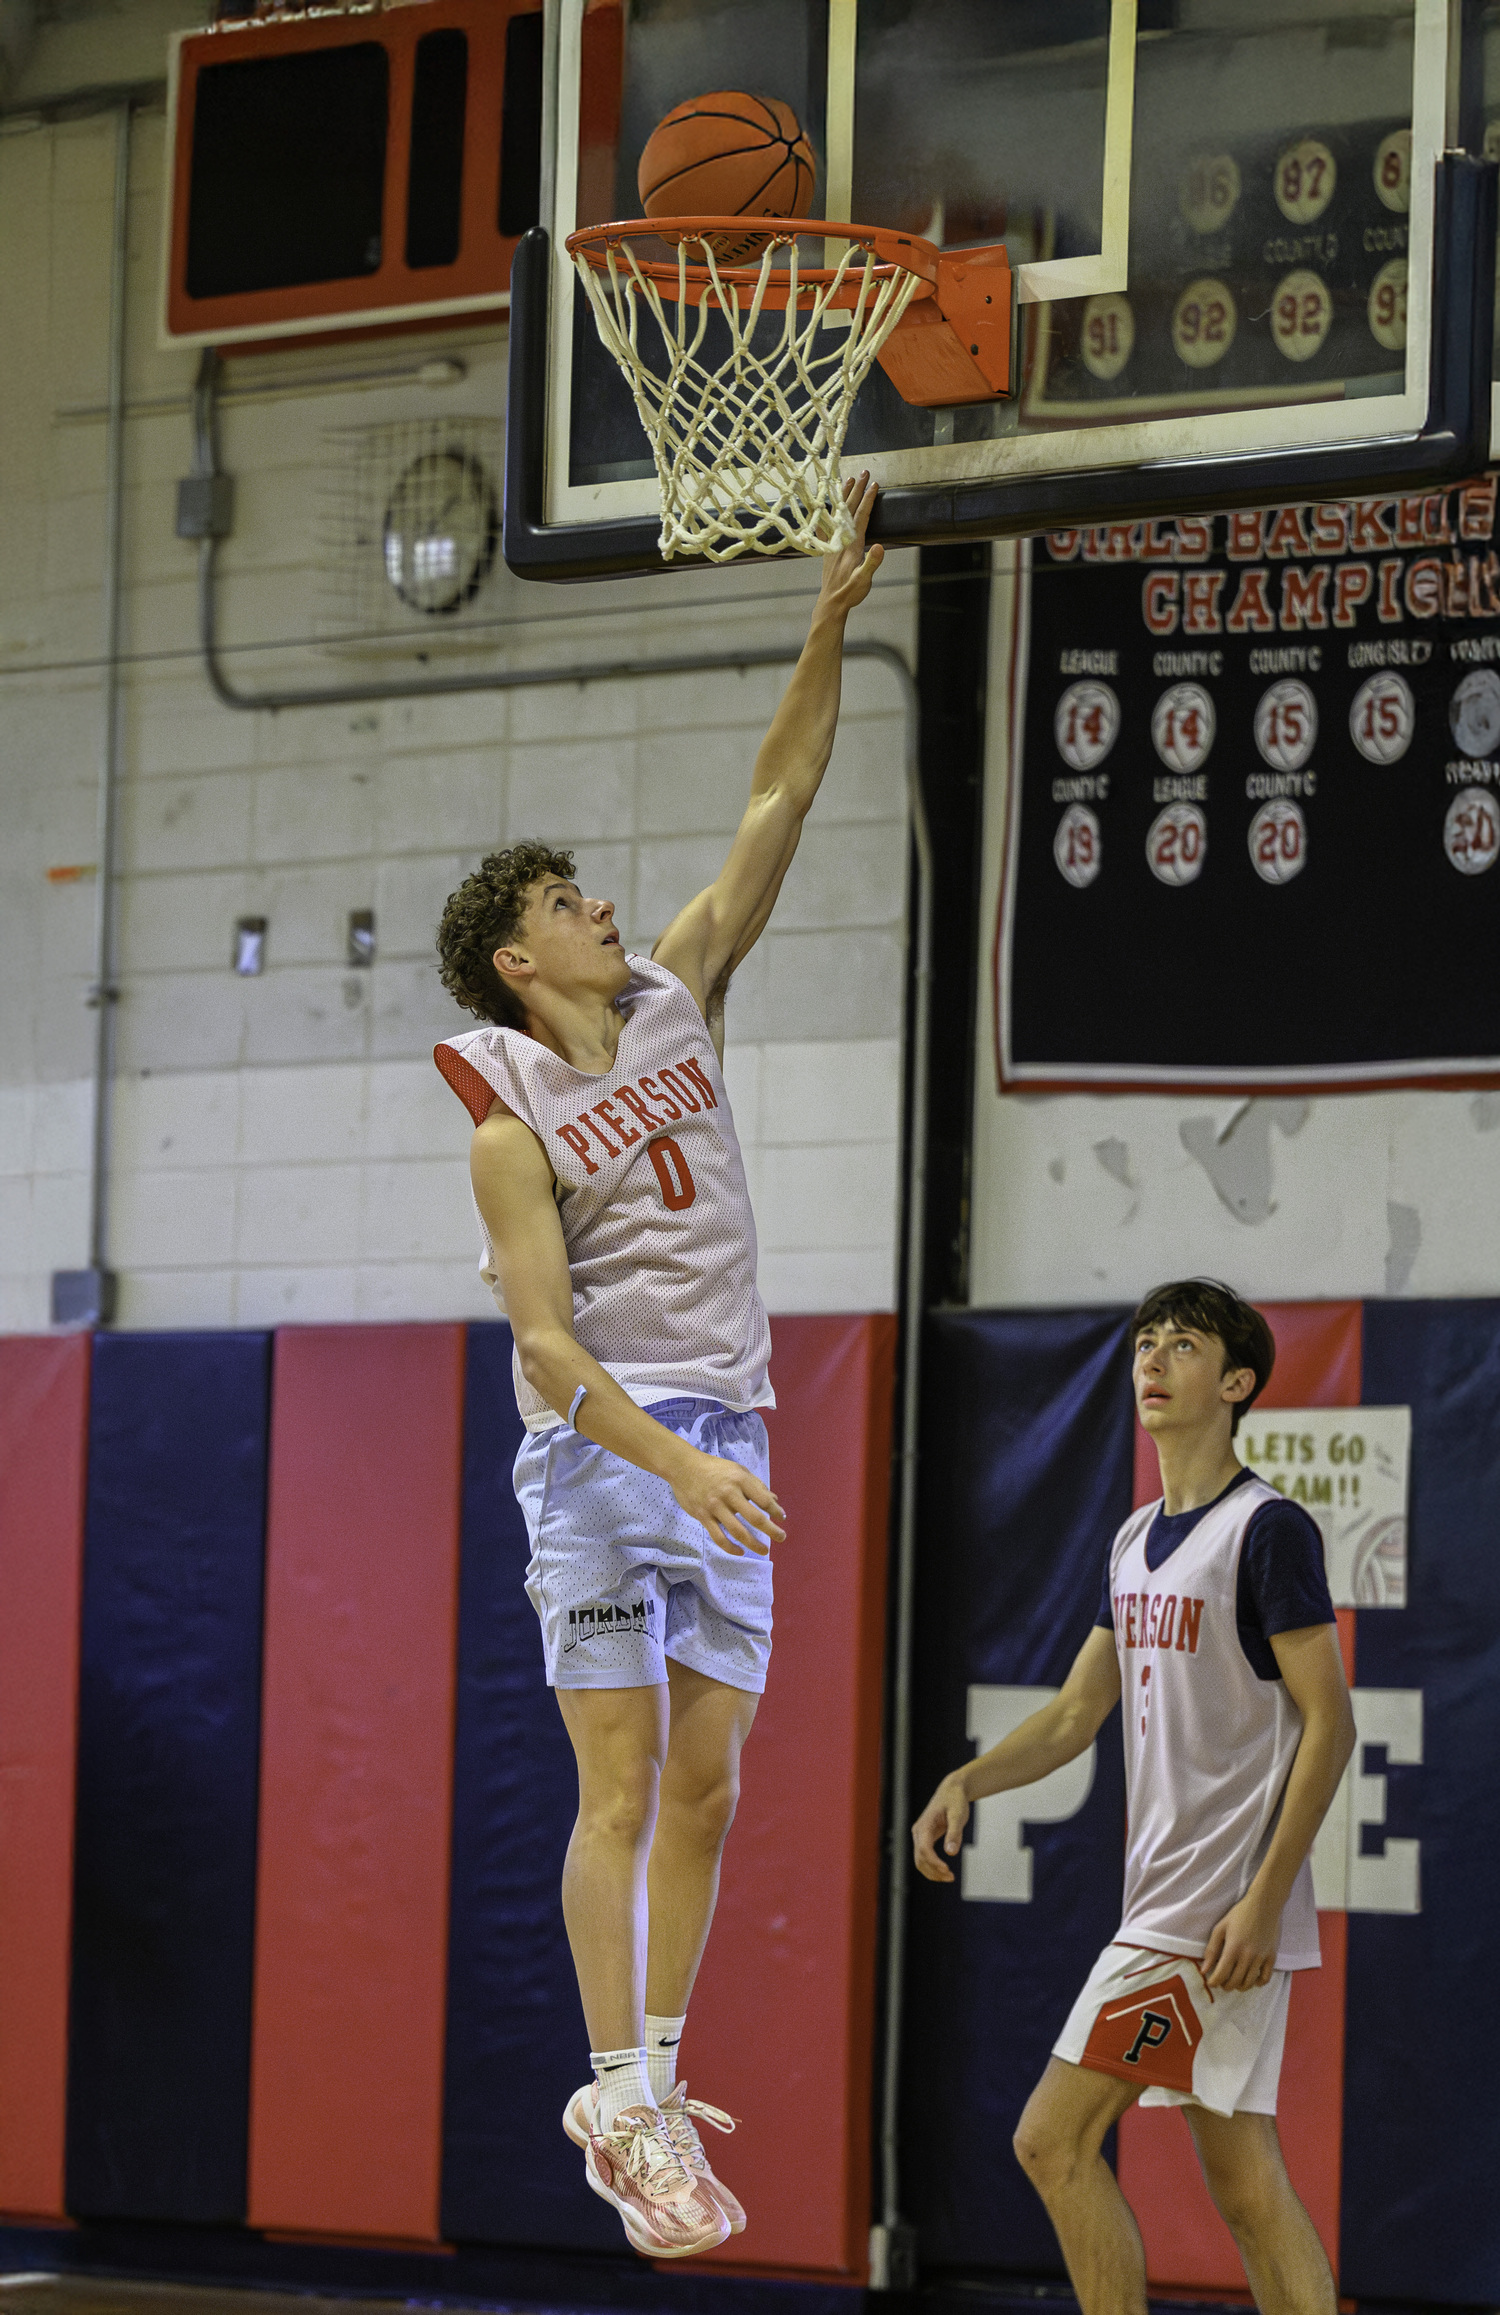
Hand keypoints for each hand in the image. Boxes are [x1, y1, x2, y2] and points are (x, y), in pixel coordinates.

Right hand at [668, 1447, 784, 1555]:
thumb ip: (756, 1485)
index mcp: (740, 1480)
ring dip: (754, 1544)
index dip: (776, 1511)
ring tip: (764, 1550)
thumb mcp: (738, 1470)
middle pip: (755, 1518)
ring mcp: (715, 1507)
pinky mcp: (703, 1516)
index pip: (763, 1500)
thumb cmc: (715, 1468)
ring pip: (738, 1531)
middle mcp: (729, 1494)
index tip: (782, 1518)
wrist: (684, 1467)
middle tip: (782, 1537)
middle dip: (771, 1531)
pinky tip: (740, 1551)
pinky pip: (719, 1537)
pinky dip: (731, 1548)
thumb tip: (774, 1501)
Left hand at [816, 472, 882, 616]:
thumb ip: (871, 563)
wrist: (831, 603)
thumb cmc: (849, 593)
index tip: (874, 484)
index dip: (868, 500)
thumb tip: (880, 547)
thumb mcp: (864, 581)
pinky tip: (823, 506)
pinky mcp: (827, 549)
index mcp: (851, 545)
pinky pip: (825, 526)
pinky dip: (825, 514)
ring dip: (843, 496)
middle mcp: (840, 541)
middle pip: (849, 510)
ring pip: (837, 514)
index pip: (861, 517)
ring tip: (848, 480)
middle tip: (864, 473)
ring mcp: (833, 543)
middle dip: (857, 490)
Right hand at [912, 1773, 970, 1881]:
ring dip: (932, 1872)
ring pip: (919, 1860)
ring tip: (949, 1877)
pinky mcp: (925, 1839)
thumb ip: (954, 1833)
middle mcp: (918, 1832)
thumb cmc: (955, 1801)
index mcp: (924, 1825)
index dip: (934, 1862)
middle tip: (951, 1877)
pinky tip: (944, 1872)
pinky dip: (932, 1867)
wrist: (951, 1791)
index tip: (947, 1870)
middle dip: (934, 1871)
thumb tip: (950, 1853)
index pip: (924, 1849)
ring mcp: (920, 1836)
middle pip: (920, 1858)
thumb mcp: (958, 1815)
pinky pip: (924, 1857)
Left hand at [1203, 1889, 1279, 1989]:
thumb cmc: (1240, 1914)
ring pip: (1249, 1983)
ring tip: (1234, 1982)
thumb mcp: (1220, 1927)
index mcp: (1233, 1948)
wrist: (1264, 1904)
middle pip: (1235, 1982)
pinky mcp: (1272, 1957)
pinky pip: (1265, 1979)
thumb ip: (1211, 1949)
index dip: (1214, 1982)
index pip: (1221, 1974)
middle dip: (1225, 1985)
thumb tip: (1204, 1969)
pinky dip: (1257, 1983)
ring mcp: (1261, 1958)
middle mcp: (1248, 1956)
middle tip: (1221, 1982)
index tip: (1210, 1982)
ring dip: (1239, 1986)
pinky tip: (1251, 1980)